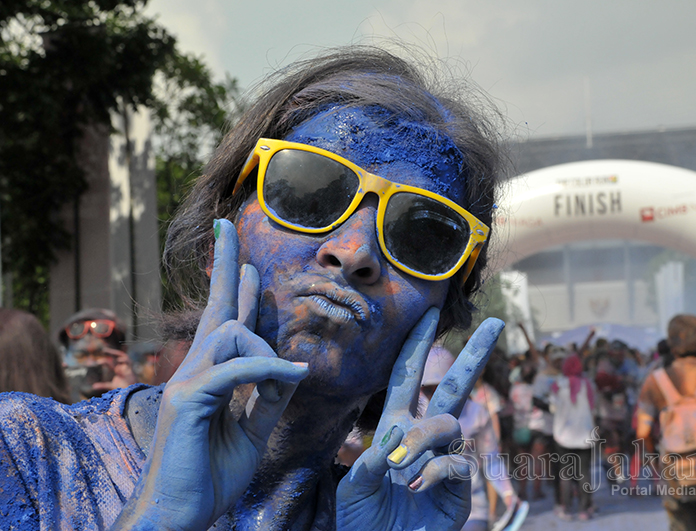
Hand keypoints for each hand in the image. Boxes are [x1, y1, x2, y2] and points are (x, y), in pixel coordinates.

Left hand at [91, 347, 136, 391]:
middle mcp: (122, 367)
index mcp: (117, 370)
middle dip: (111, 352)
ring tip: (109, 352)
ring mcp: (126, 367)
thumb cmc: (123, 388)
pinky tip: (118, 360)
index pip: (110, 362)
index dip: (105, 361)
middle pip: (117, 356)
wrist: (131, 391)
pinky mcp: (130, 369)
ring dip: (116, 353)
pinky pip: (128, 361)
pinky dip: (124, 359)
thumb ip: (103, 385)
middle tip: (104, 350)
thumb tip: (93, 386)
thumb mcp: (111, 386)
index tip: (98, 361)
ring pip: (123, 356)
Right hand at [111, 219, 307, 530]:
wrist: (182, 512)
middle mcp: (194, 368)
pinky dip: (267, 371)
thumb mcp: (253, 430)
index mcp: (209, 374)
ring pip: (232, 334)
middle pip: (216, 308)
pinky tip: (291, 377)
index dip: (233, 288)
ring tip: (280, 382)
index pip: (224, 321)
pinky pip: (235, 369)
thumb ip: (269, 397)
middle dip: (224, 264)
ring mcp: (186, 381)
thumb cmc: (211, 473)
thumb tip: (292, 367)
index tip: (243, 260)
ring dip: (266, 353)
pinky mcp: (186, 399)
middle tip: (227, 226)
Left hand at [336, 310, 503, 530]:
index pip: (408, 377)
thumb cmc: (362, 522)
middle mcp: (424, 438)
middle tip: (495, 322)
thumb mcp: (354, 487)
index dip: (417, 345)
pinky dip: (435, 470)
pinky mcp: (461, 488)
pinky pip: (457, 461)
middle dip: (474, 353)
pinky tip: (417, 486)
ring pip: (448, 423)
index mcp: (395, 428)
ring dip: (422, 439)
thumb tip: (397, 436)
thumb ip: (370, 460)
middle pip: (455, 385)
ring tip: (402, 470)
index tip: (430, 313)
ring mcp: (446, 460)